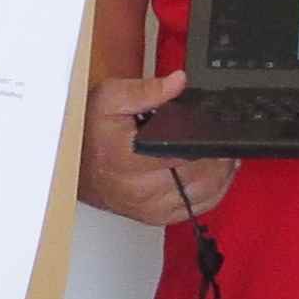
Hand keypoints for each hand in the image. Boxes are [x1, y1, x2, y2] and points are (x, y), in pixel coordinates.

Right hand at [82, 66, 234, 225]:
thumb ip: (146, 90)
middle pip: (200, 175)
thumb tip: (178, 82)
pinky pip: (197, 209)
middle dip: (218, 155)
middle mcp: (141, 189)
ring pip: (205, 194)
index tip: (218, 127)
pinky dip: (213, 192)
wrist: (74, 167)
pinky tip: (215, 175)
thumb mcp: (110, 99)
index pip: (184, 154)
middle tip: (223, 136)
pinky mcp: (156, 217)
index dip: (207, 140)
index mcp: (129, 160)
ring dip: (221, 174)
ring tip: (224, 153)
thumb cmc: (90, 135)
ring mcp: (150, 207)